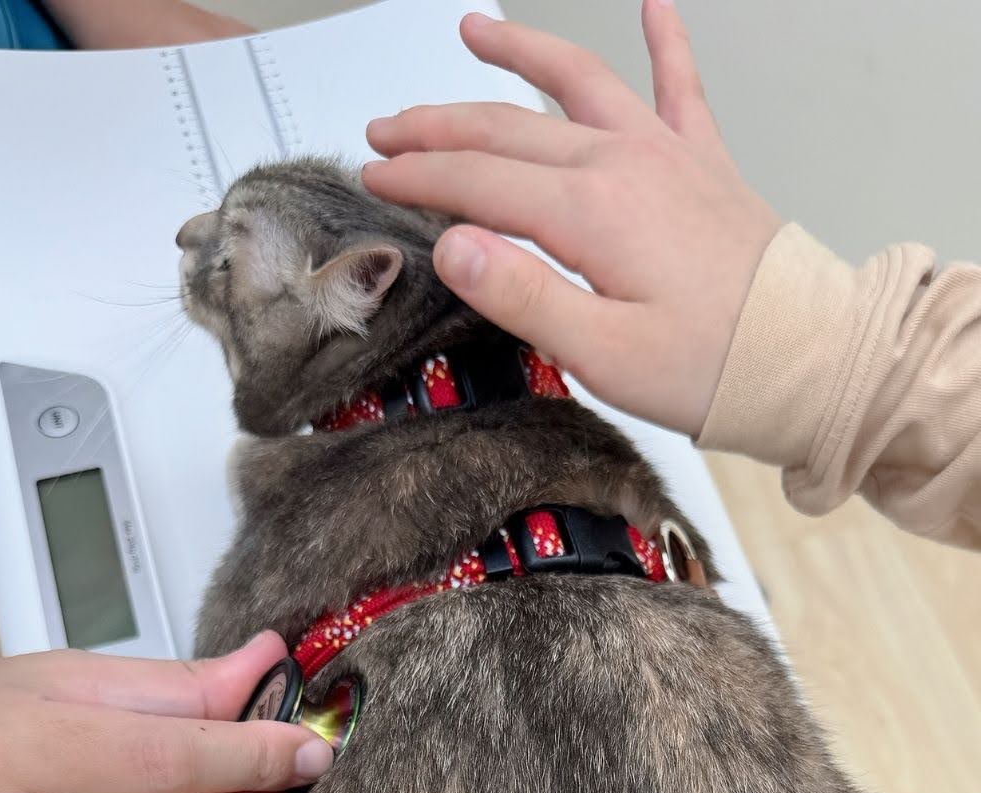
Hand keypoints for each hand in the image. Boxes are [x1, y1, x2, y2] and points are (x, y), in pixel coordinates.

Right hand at [363, 3, 781, 437]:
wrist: (809, 358)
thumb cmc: (709, 367)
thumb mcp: (600, 354)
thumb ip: (522, 295)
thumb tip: (452, 245)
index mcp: (589, 212)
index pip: (476, 181)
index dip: (417, 177)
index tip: (373, 176)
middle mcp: (623, 164)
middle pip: (507, 128)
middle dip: (437, 127)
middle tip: (387, 130)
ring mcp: (665, 154)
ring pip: (575, 83)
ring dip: (519, 54)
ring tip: (473, 31)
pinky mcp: (701, 164)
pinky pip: (680, 84)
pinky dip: (666, 40)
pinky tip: (656, 1)